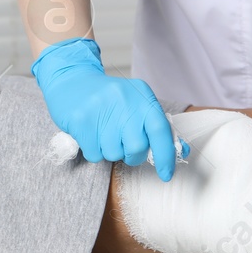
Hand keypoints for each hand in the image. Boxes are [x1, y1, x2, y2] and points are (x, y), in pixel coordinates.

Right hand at [30, 37, 181, 180]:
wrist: (70, 78)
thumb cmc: (108, 98)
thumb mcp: (135, 104)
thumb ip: (156, 128)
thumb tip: (181, 153)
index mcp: (142, 96)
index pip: (161, 130)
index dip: (166, 155)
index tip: (166, 174)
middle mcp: (124, 100)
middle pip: (137, 147)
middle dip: (131, 154)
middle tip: (121, 142)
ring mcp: (101, 109)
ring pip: (114, 154)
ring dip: (109, 150)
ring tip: (102, 132)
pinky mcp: (81, 120)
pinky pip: (94, 154)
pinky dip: (93, 150)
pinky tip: (89, 133)